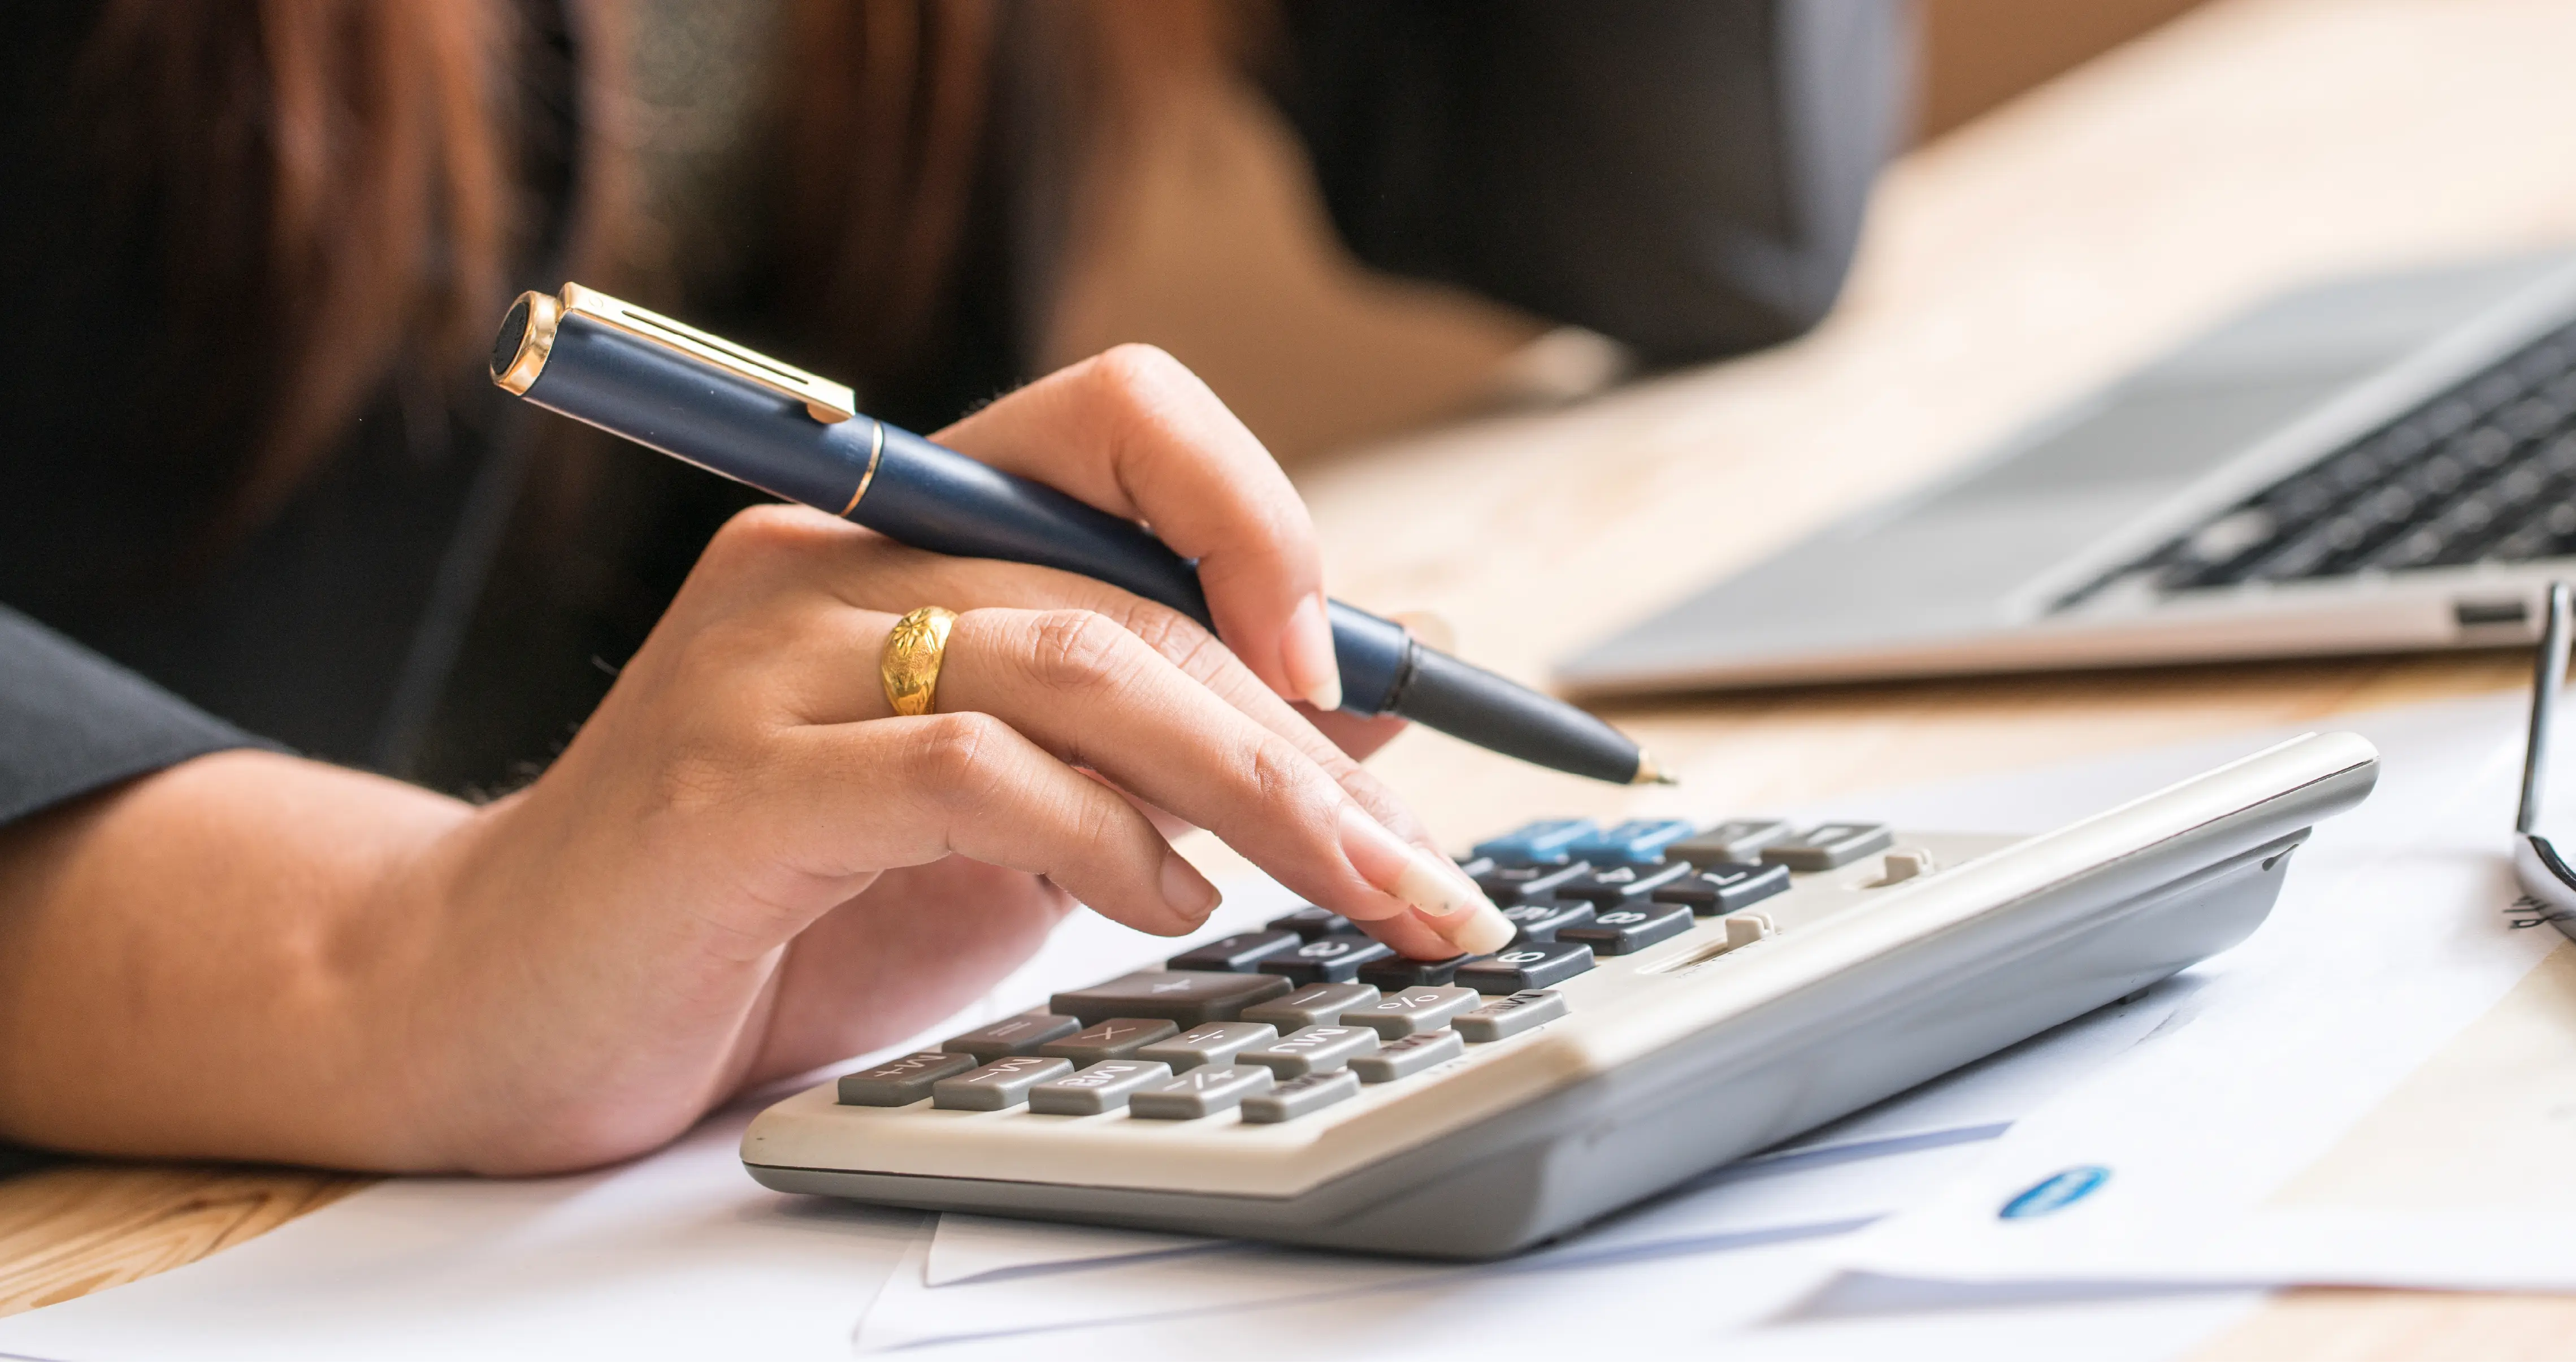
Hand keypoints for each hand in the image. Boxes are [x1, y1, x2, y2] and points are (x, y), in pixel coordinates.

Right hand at [0, 346, 1509, 1174]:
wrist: (498, 1003)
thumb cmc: (772, 905)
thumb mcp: (1014, 811)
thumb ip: (1159, 738)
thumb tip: (1372, 687)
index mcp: (905, 529)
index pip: (1124, 417)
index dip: (1262, 518)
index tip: (1357, 660)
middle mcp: (835, 562)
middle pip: (1140, 591)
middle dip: (1313, 738)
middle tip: (1420, 866)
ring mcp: (772, 666)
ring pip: (1081, 661)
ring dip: (1250, 786)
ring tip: (1340, 885)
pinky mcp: (731, 790)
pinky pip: (969, 770)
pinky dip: (1101, 839)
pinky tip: (1163, 901)